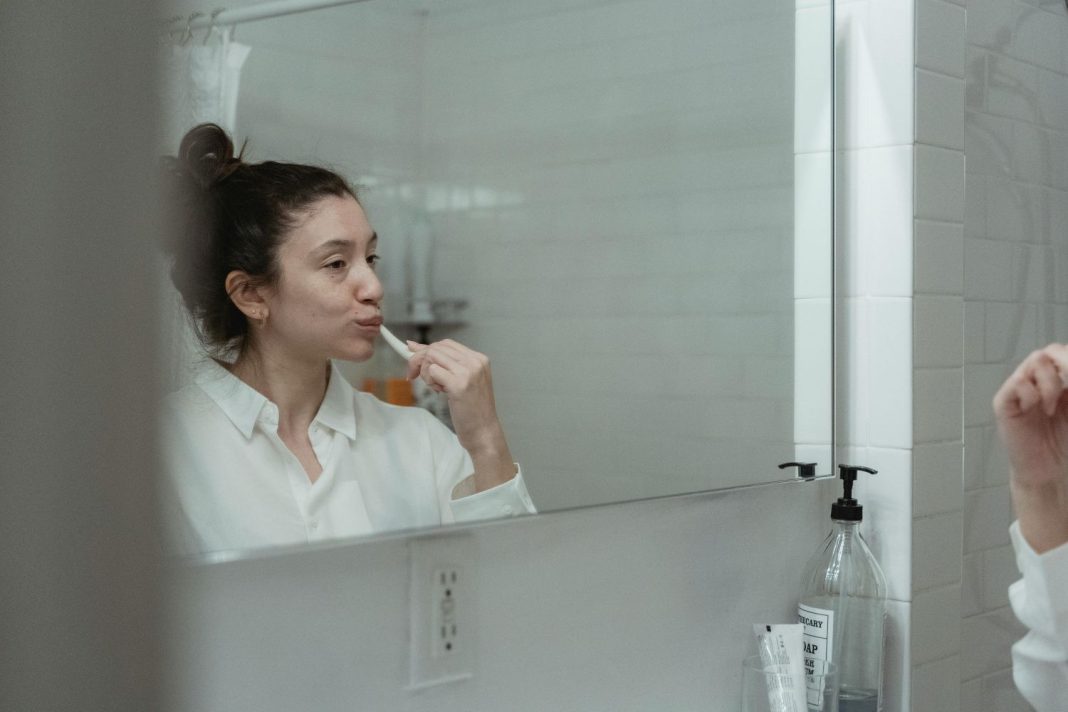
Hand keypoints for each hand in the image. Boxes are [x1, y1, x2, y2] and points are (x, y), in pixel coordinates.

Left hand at [405, 339, 514, 489]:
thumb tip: (414, 346)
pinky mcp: (459, 384)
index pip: (446, 344)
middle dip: (419, 360)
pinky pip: (432, 372)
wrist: (484, 432)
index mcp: (479, 359)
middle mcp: (475, 362)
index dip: (426, 349)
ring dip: (425, 373)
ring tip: (436, 388)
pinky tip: (440, 393)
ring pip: (432, 357)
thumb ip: (444, 364)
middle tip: (413, 376)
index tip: (413, 357)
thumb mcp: (462, 381)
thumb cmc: (472, 410)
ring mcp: (468, 372)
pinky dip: (429, 382)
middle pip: (436, 348)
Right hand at [992, 343, 1067, 550]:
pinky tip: (1037, 410)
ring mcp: (1019, 390)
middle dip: (1064, 368)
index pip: (1062, 353)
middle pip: (1048, 352)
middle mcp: (1037, 381)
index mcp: (1058, 380)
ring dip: (1050, 383)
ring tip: (1051, 406)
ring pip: (1034, 362)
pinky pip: (1017, 384)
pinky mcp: (1005, 403)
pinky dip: (1031, 394)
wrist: (1049, 473)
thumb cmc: (1065, 442)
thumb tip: (1067, 360)